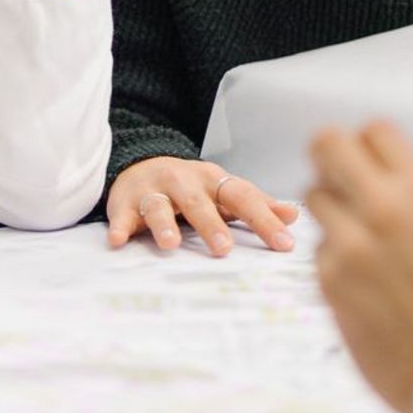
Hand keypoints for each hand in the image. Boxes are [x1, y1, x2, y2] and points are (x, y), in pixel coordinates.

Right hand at [104, 156, 299, 256]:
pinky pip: (121, 215)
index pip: (243, 198)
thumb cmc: (191, 187)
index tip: (284, 244)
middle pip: (199, 202)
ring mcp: (153, 192)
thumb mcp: (224, 191)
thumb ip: (257, 205)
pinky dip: (119, 226)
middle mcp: (184, 183)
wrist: (142, 163)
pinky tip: (118, 240)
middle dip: (211, 224)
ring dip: (164, 224)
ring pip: (159, 206)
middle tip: (224, 249)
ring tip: (170, 245)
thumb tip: (294, 216)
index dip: (264, 220)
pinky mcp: (126, 203)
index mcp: (213, 181)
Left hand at [308, 121, 412, 412]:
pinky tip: (360, 283)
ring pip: (312, 195)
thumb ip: (408, 198)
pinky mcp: (330, 279)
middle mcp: (386, 208)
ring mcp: (352, 242)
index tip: (365, 161)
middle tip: (337, 182)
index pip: (373, 130)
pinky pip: (317, 248)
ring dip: (328, 212)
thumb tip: (370, 174)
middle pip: (326, 143)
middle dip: (327, 160)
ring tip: (355, 239)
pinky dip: (332, 260)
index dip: (364, 145)